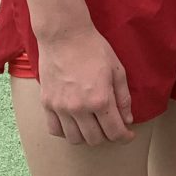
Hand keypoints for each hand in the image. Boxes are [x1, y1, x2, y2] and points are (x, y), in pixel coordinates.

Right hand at [36, 25, 134, 143]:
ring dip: (87, 136)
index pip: (114, 132)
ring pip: (74, 139)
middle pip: (94, 139)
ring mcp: (60, 107)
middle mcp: (79, 108)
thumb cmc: (93, 49)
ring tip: (93, 125)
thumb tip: (127, 120)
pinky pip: (55, 129)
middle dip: (107, 136)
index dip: (124, 137)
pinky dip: (66, 132)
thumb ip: (123, 98)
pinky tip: (74, 123)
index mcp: (100, 100)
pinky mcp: (47, 103)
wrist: (64, 35)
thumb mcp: (117, 70)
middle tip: (111, 126)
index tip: (128, 135)